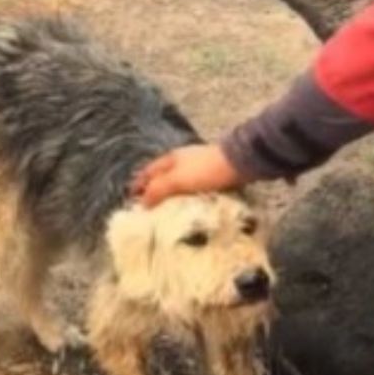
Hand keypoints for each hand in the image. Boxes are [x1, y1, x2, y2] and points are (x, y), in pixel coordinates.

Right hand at [131, 144, 245, 207]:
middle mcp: (182, 162)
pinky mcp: (213, 178)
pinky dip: (188, 200)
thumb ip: (157, 190)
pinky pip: (194, 191)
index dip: (139, 185)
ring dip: (172, 198)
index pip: (148, 172)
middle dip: (154, 193)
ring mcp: (198, 169)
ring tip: (167, 216)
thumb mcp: (176, 180)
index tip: (133, 201)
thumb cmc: (205, 170)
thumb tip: (142, 204)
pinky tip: (189, 211)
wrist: (240, 164)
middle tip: (150, 213)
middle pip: (163, 178)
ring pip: (179, 185)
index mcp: (170, 159)